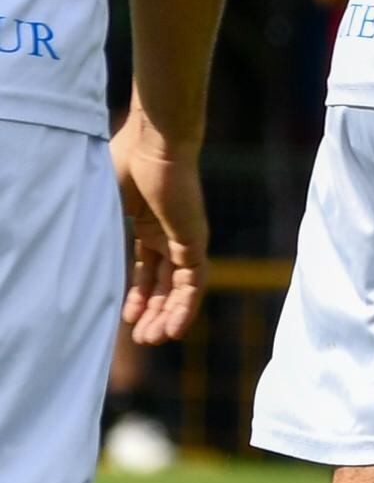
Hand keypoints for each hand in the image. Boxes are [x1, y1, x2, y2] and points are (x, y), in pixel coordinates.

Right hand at [109, 103, 205, 346]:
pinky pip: (195, 281)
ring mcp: (184, 237)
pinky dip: (186, 306)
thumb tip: (69, 256)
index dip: (136, 293)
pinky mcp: (195, 240)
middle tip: (140, 337)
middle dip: (152, 310)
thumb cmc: (125, 160)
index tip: (124, 317)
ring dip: (168, 315)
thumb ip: (94, 230)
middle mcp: (168, 234)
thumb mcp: (102, 204)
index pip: (145, 267)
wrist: (154, 142)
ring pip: (180, 287)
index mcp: (147, 223)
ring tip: (153, 340)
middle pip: (163, 282)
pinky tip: (174, 329)